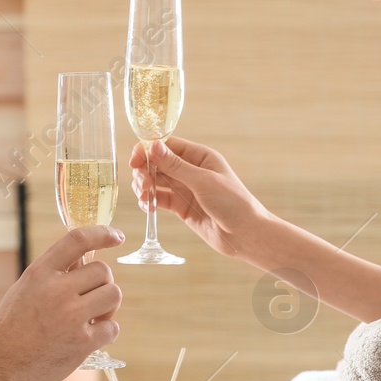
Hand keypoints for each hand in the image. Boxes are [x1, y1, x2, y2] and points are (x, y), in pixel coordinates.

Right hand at [0, 226, 125, 380]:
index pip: (78, 239)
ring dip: (108, 306)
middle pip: (103, 271)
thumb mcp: (27, 287)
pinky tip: (90, 337)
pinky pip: (113, 327)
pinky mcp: (82, 343)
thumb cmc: (14, 325)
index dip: (102, 233)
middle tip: (89, 299)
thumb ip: (55, 273)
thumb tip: (87, 260)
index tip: (117, 236)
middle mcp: (57, 290)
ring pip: (113, 295)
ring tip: (93, 317)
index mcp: (41, 272)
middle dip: (101, 284)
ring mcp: (71, 316)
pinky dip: (106, 332)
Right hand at [128, 136, 269, 259]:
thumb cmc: (234, 203)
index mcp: (199, 156)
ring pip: (155, 181)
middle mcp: (190, 170)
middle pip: (157, 163)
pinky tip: (148, 206)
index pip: (167, 146)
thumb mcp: (204, 182)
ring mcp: (185, 188)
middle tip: (142, 185)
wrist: (245, 235)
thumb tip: (153, 146)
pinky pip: (160, 199)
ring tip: (144, 197)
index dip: (148, 151)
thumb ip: (176, 166)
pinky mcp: (181, 207)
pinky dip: (150, 201)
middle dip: (144, 171)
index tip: (135, 161)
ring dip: (145, 186)